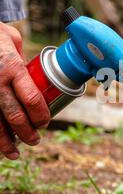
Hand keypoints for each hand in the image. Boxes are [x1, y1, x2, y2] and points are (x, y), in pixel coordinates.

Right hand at [0, 22, 49, 158]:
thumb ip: (24, 61)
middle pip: (14, 115)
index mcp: (12, 67)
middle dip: (26, 132)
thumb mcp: (13, 40)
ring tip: (14, 153)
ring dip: (5, 142)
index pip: (31, 98)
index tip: (45, 122)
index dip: (40, 115)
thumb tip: (36, 77)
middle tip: (35, 140)